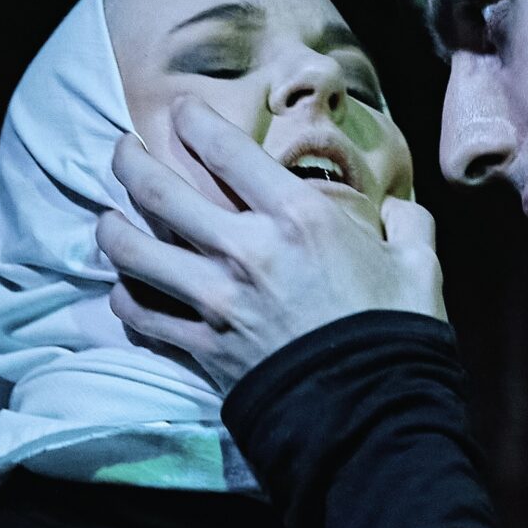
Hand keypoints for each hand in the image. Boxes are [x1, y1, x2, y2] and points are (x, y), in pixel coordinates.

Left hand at [97, 98, 445, 390]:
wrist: (372, 416)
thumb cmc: (397, 335)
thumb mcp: (419, 266)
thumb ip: (407, 225)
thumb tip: (399, 212)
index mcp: (297, 217)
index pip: (225, 149)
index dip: (193, 120)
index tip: (180, 111)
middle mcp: (244, 249)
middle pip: (159, 190)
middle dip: (129, 160)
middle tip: (121, 150)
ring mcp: (215, 300)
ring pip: (133, 250)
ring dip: (112, 228)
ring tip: (108, 218)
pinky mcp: (200, 347)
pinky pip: (141, 314)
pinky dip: (125, 298)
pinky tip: (124, 289)